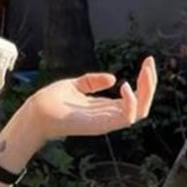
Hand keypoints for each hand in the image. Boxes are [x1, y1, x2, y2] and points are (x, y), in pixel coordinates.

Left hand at [25, 56, 157, 142]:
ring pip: (141, 111)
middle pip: (143, 104)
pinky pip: (126, 117)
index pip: (135, 97)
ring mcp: (106, 122)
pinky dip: (131, 102)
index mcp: (105, 107)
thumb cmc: (50, 101)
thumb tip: (112, 77)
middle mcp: (109, 116)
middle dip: (150, 83)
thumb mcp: (75, 85)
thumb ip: (91, 81)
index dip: (145, 81)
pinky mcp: (101, 125)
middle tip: (150, 63)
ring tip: (145, 71)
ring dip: (147, 90)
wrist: (35, 112)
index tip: (148, 61)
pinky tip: (125, 85)